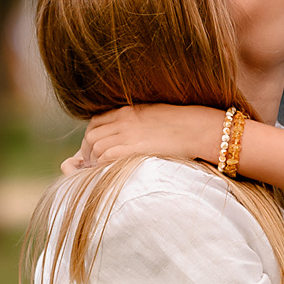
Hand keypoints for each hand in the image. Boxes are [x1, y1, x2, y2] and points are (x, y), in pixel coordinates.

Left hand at [82, 104, 224, 167]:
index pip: (95, 122)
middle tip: (93, 164)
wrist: (196, 127)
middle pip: (91, 135)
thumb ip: (137, 122)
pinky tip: (106, 172)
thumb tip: (131, 135)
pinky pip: (105, 156)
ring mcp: (127, 134)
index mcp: (127, 111)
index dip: (91, 137)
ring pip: (94, 146)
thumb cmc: (181, 125)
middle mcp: (123, 120)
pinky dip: (100, 165)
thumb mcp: (153, 115)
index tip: (93, 150)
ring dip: (93, 160)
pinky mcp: (133, 148)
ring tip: (99, 171)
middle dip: (87, 151)